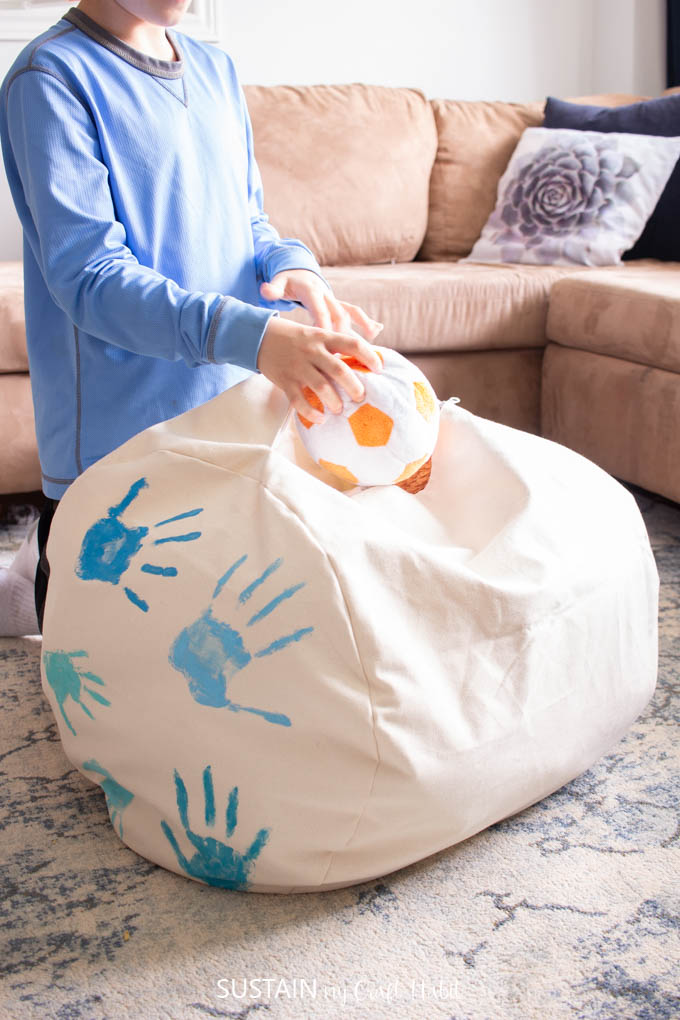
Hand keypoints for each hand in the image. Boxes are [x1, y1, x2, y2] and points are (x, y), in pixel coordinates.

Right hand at [257, 316, 382, 422]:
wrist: (259, 336)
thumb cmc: (296, 338)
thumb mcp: (316, 333)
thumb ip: (336, 344)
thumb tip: (363, 359)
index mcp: (323, 337)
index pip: (352, 344)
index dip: (369, 357)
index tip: (379, 369)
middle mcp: (312, 351)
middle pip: (339, 370)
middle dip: (354, 387)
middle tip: (361, 397)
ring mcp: (298, 366)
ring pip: (321, 387)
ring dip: (334, 402)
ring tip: (340, 409)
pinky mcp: (285, 381)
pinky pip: (299, 400)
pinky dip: (311, 413)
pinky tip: (320, 419)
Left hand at [260, 269, 382, 341]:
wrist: (298, 270)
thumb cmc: (287, 282)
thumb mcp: (278, 283)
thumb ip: (273, 289)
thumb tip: (265, 290)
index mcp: (311, 291)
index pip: (319, 311)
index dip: (324, 328)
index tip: (325, 346)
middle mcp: (326, 295)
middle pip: (337, 315)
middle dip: (342, 335)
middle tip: (343, 358)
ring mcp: (334, 300)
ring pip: (349, 314)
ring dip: (360, 328)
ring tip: (369, 345)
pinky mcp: (339, 304)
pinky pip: (355, 312)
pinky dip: (366, 321)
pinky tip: (376, 332)